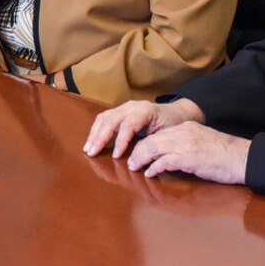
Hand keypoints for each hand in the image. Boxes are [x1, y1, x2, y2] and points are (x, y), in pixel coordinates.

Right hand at [82, 98, 202, 158]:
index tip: (116, 156)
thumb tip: (138, 159)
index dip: (121, 141)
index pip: (128, 125)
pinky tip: (92, 141)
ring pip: (104, 117)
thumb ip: (153, 144)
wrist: (176, 113)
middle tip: (92, 153)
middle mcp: (132, 106)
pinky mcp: (120, 111)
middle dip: (100, 137)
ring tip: (88, 149)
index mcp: (145, 111)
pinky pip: (104, 117)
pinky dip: (96, 129)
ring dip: (94, 134)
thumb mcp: (167, 135)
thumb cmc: (172, 126)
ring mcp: (124, 107)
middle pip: (111, 119)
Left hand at [124, 122, 249, 185]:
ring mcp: (186, 145)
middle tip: (130, 162)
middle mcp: (183, 133)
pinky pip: (165, 161)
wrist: (243, 157)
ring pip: (154, 147)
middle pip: (151, 139)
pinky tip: (150, 173)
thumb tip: (169, 157)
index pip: (158, 134)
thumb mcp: (201, 143)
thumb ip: (185, 146)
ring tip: (135, 167)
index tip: (137, 153)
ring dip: (141, 158)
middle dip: (137, 151)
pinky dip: (155, 167)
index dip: (144, 144)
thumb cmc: (224, 155)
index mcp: (186, 128)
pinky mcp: (190, 158)